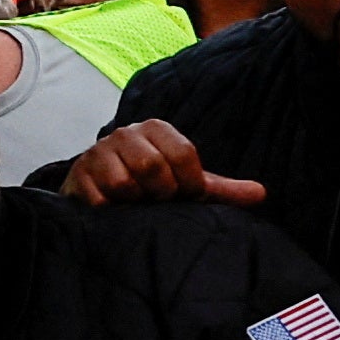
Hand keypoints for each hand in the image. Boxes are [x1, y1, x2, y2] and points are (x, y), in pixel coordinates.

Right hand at [57, 118, 265, 208]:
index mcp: (156, 129)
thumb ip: (221, 190)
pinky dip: (112, 210)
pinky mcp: (77, 175)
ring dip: (135, 201)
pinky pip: (100, 197)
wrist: (101, 195)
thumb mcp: (187, 186)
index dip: (188, 182)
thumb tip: (262, 194)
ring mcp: (97, 152)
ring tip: (135, 203)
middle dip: (160, 192)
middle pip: (151, 165)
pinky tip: (115, 209)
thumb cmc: (151, 189)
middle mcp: (125, 134)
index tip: (185, 195)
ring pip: (124, 182)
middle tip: (158, 200)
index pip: (182, 152)